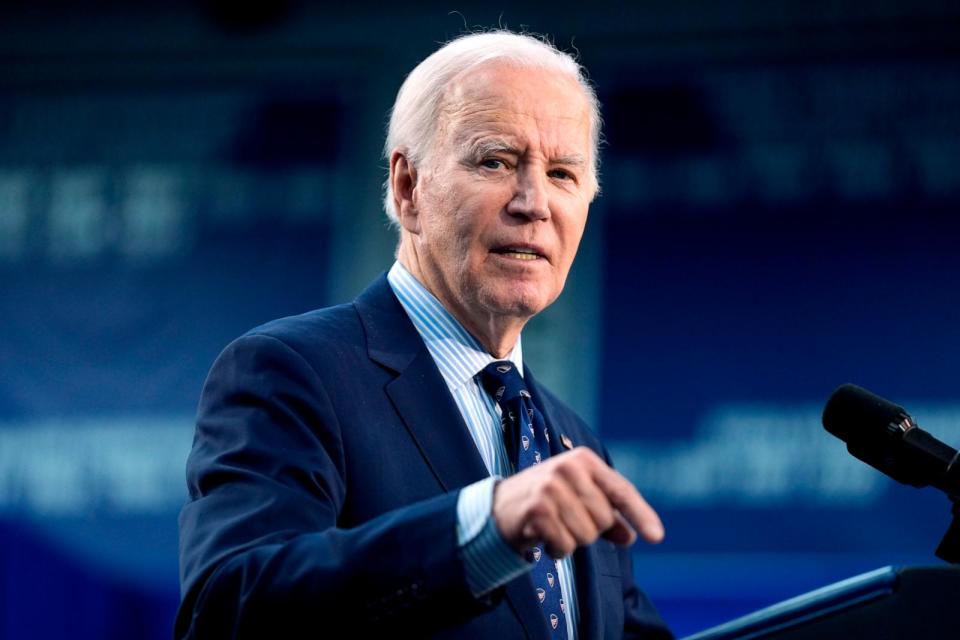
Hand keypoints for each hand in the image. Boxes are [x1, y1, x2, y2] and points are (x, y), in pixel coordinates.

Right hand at [492, 447, 663, 558]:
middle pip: (604, 520)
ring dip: (571, 541)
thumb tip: (631, 537)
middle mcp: (568, 468)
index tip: (658, 537)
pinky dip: (557, 550)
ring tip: (553, 528)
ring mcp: (551, 487)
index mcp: (583, 460)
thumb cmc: (545, 501)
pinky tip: (543, 538)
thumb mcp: (578, 500)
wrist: (498, 507)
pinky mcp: (537, 510)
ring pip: (586, 535)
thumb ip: (607, 516)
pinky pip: (566, 545)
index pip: (620, 491)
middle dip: (589, 530)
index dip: (640, 515)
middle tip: (565, 520)